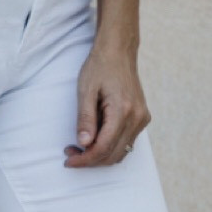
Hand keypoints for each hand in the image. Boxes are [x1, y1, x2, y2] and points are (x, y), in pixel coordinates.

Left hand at [66, 40, 150, 168]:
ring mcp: (142, 118)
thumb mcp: (85, 91)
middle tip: (70, 154)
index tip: (69, 160)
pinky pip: (126, 142)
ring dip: (100, 155)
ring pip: (121, 151)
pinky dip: (110, 147)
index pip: (104, 148)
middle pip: (114, 154)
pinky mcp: (142, 117)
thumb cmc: (100, 67)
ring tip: (80, 147)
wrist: (118, 51)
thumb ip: (85, 118)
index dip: (85, 159)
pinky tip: (95, 138)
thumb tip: (84, 144)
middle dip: (90, 160)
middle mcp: (137, 118)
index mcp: (123, 111)